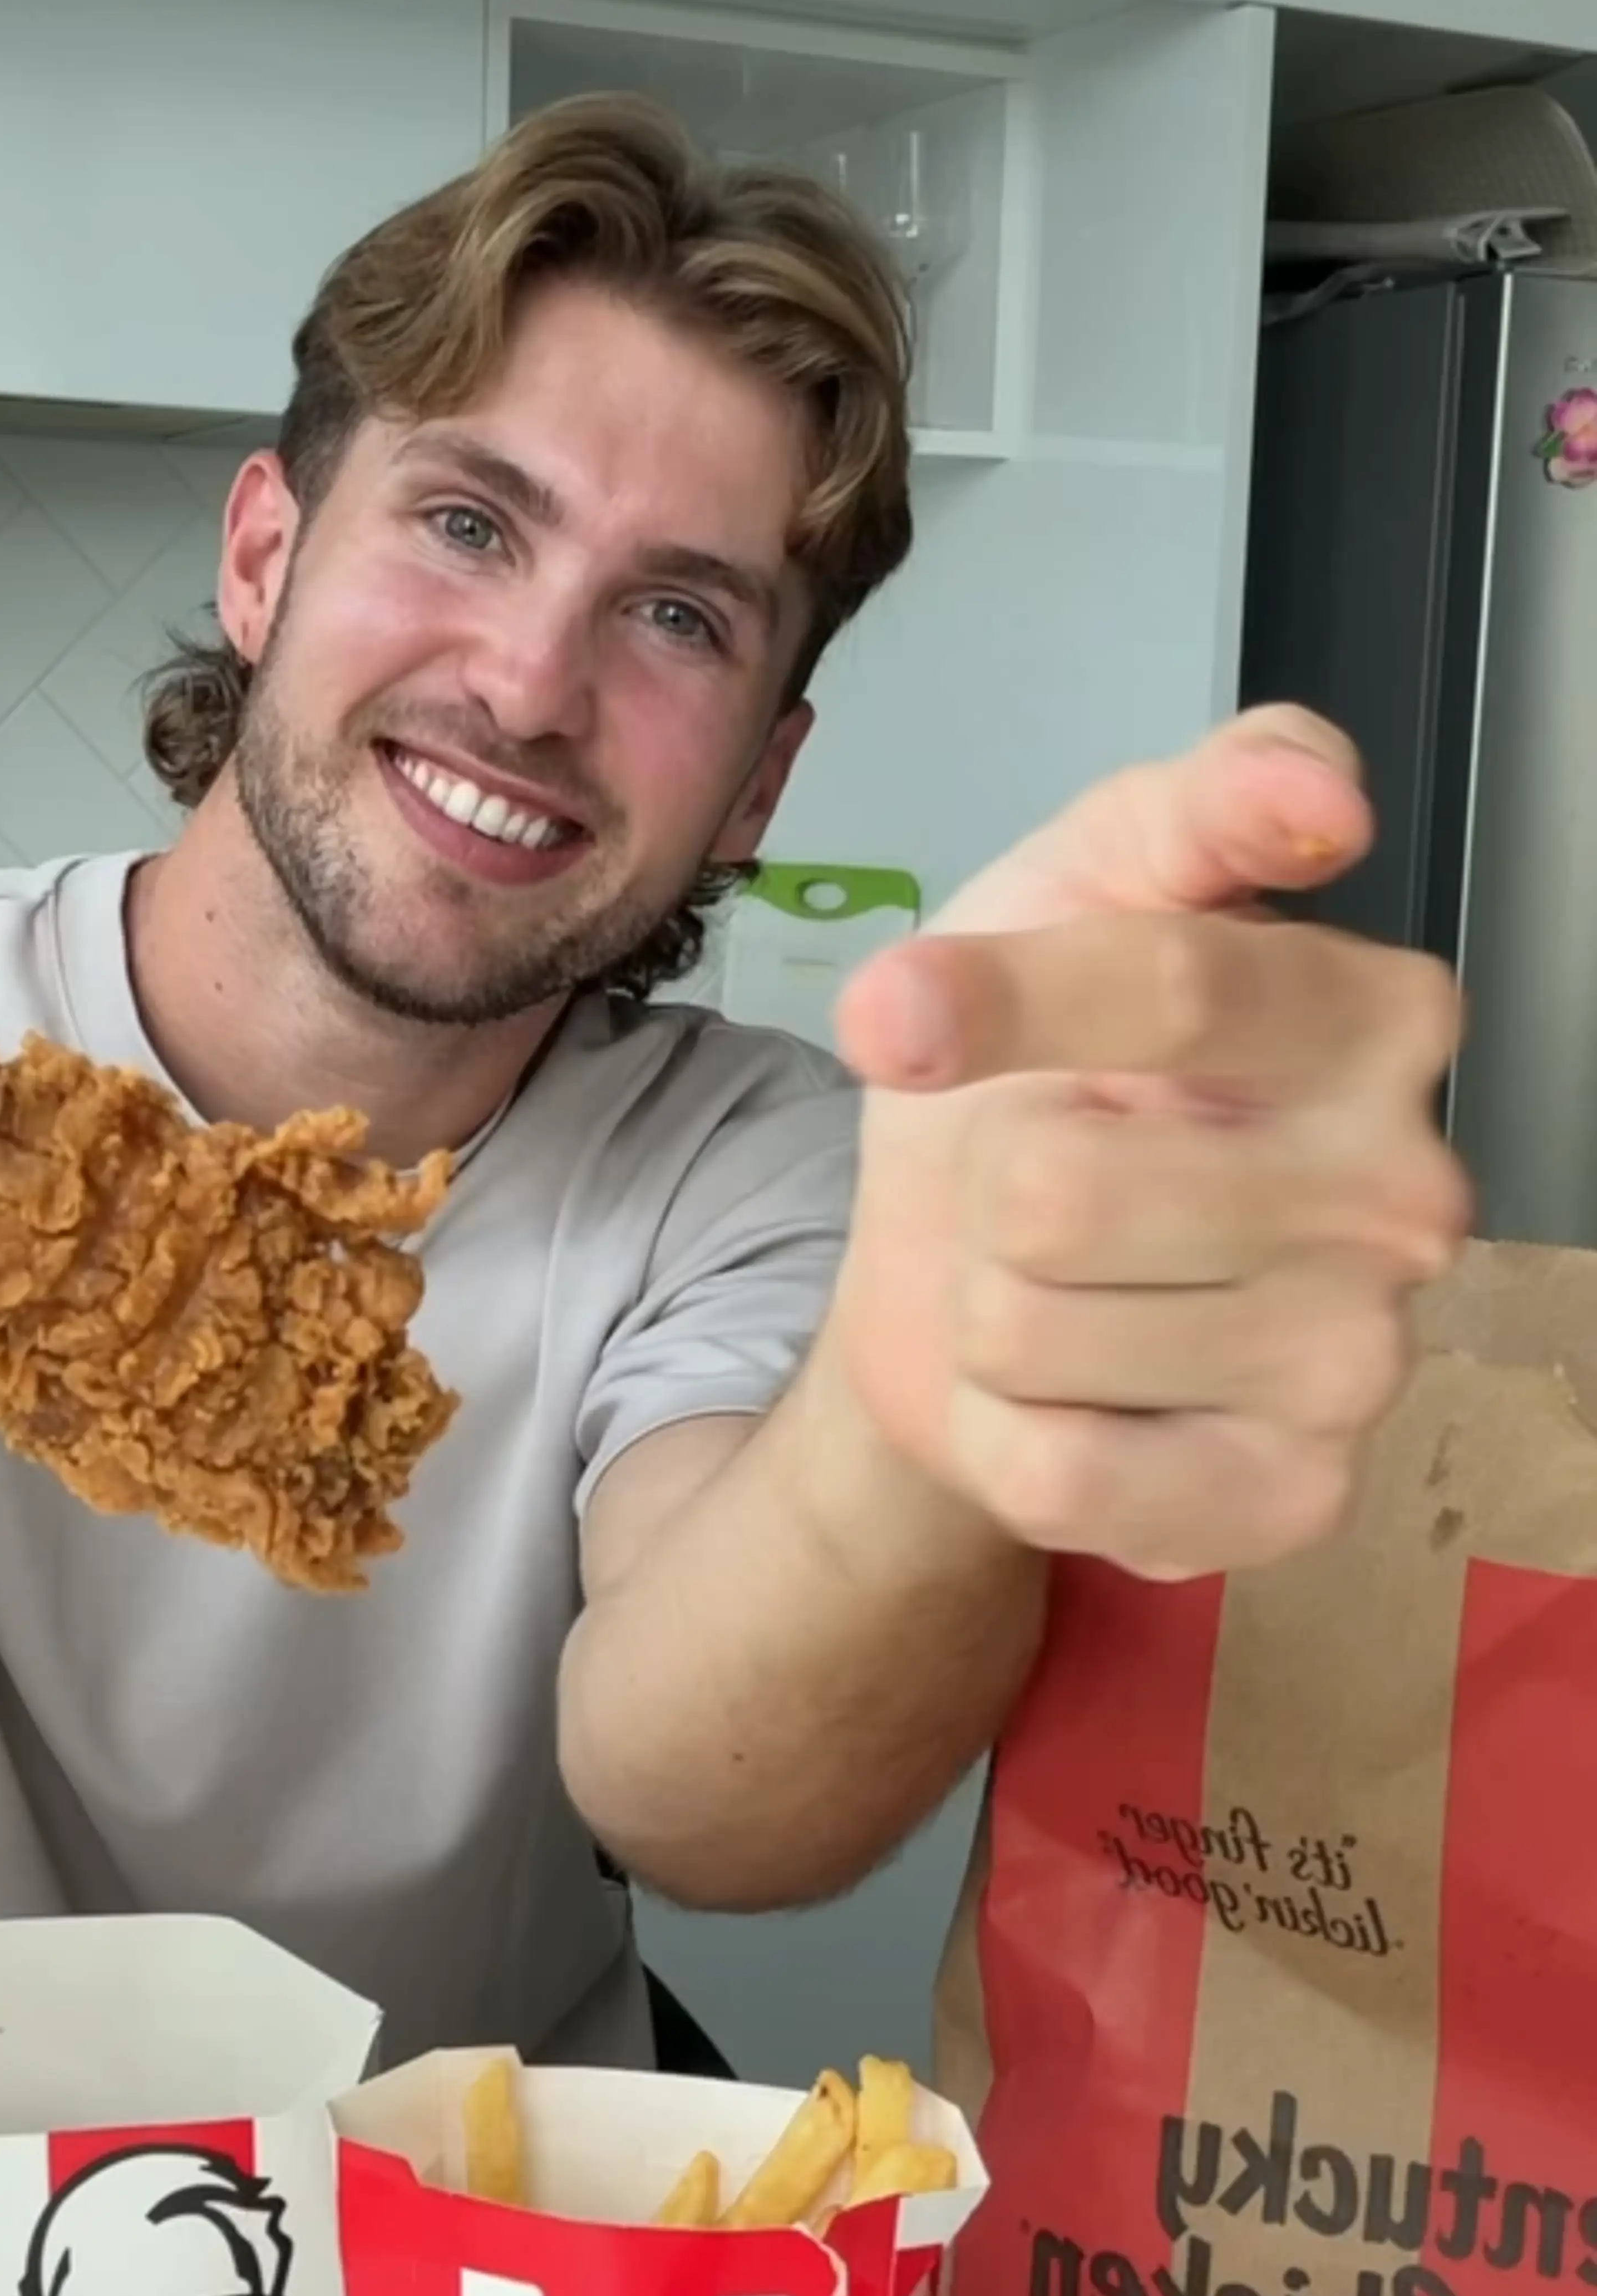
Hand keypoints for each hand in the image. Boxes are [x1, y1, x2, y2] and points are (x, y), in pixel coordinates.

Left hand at [824, 708, 1468, 1579]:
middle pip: (1059, 1186)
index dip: (992, 1000)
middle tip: (1040, 1189)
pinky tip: (1081, 1402)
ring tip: (1063, 1287)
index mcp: (1377, 1019)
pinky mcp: (1290, 1500)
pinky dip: (1009, 1439)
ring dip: (991, 1311)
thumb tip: (1321, 795)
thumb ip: (1203, 802)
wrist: (978, 1274)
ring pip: (1031, 1326)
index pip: (1173, 984)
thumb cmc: (1049, 1069)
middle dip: (989, 1188)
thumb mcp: (1089, 883)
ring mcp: (1361, 1361)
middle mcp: (1405, 1194)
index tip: (890, 1017)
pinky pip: (1053, 1473)